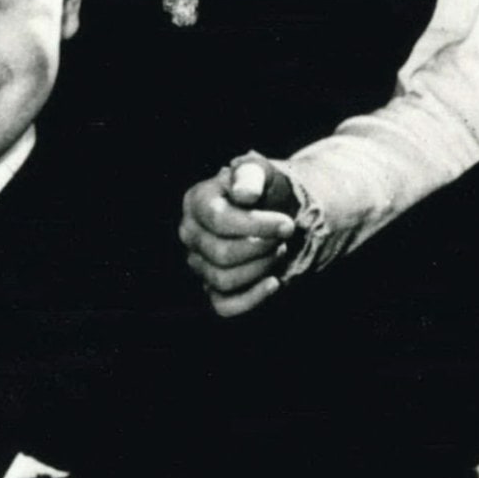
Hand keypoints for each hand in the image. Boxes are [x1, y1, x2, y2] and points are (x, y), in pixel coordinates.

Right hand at [178, 156, 301, 317]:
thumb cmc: (268, 190)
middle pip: (221, 253)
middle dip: (261, 247)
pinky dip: (252, 298)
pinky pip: (224, 306)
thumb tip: (244, 194)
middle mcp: (190, 233)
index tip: (287, 224)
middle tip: (285, 236)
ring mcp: (199, 263)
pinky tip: (274, 282)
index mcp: (196, 201)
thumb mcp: (263, 172)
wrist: (279, 212)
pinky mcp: (213, 288)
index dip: (256, 225)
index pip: (219, 220)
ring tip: (278, 250)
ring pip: (223, 279)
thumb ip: (252, 174)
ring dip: (261, 267)